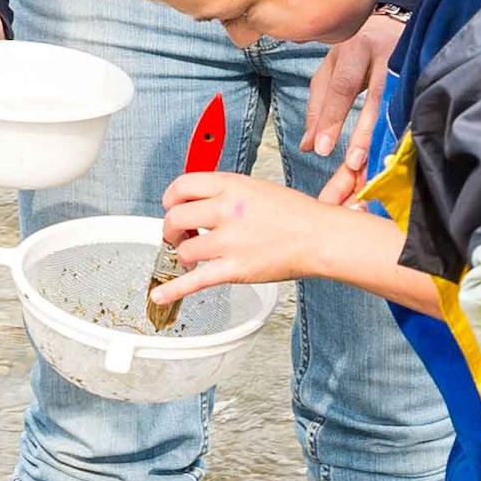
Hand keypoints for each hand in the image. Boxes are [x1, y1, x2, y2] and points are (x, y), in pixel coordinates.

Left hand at [159, 169, 387, 301]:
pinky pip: (194, 280)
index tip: (171, 205)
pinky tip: (159, 294)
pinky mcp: (234, 269)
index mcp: (231, 186)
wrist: (320, 237)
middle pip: (175, 216)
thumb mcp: (257, 188)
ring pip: (184, 249)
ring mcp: (229, 241)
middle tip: (177, 235)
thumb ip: (226, 193)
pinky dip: (172, 289)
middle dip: (171, 228)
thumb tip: (201, 203)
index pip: (183, 185)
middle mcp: (226, 210)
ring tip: (190, 259)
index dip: (171, 197)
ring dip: (181, 256)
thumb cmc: (296, 215)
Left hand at [301, 7, 402, 159]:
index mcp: (352, 48)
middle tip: (352, 162)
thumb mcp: (333, 70)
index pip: (340, 87)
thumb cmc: (358, 52)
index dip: (331, 119)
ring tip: (376, 161)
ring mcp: (406, 59)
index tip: (321, 150)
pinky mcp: (423, 69)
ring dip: (385, 132)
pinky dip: (404, 126)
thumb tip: (308, 145)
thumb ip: (319, 106)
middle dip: (361, 131)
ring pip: (395, 99)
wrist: (396, 23)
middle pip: (374, 93)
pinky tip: (398, 146)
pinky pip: (413, 101)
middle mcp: (380, 50)